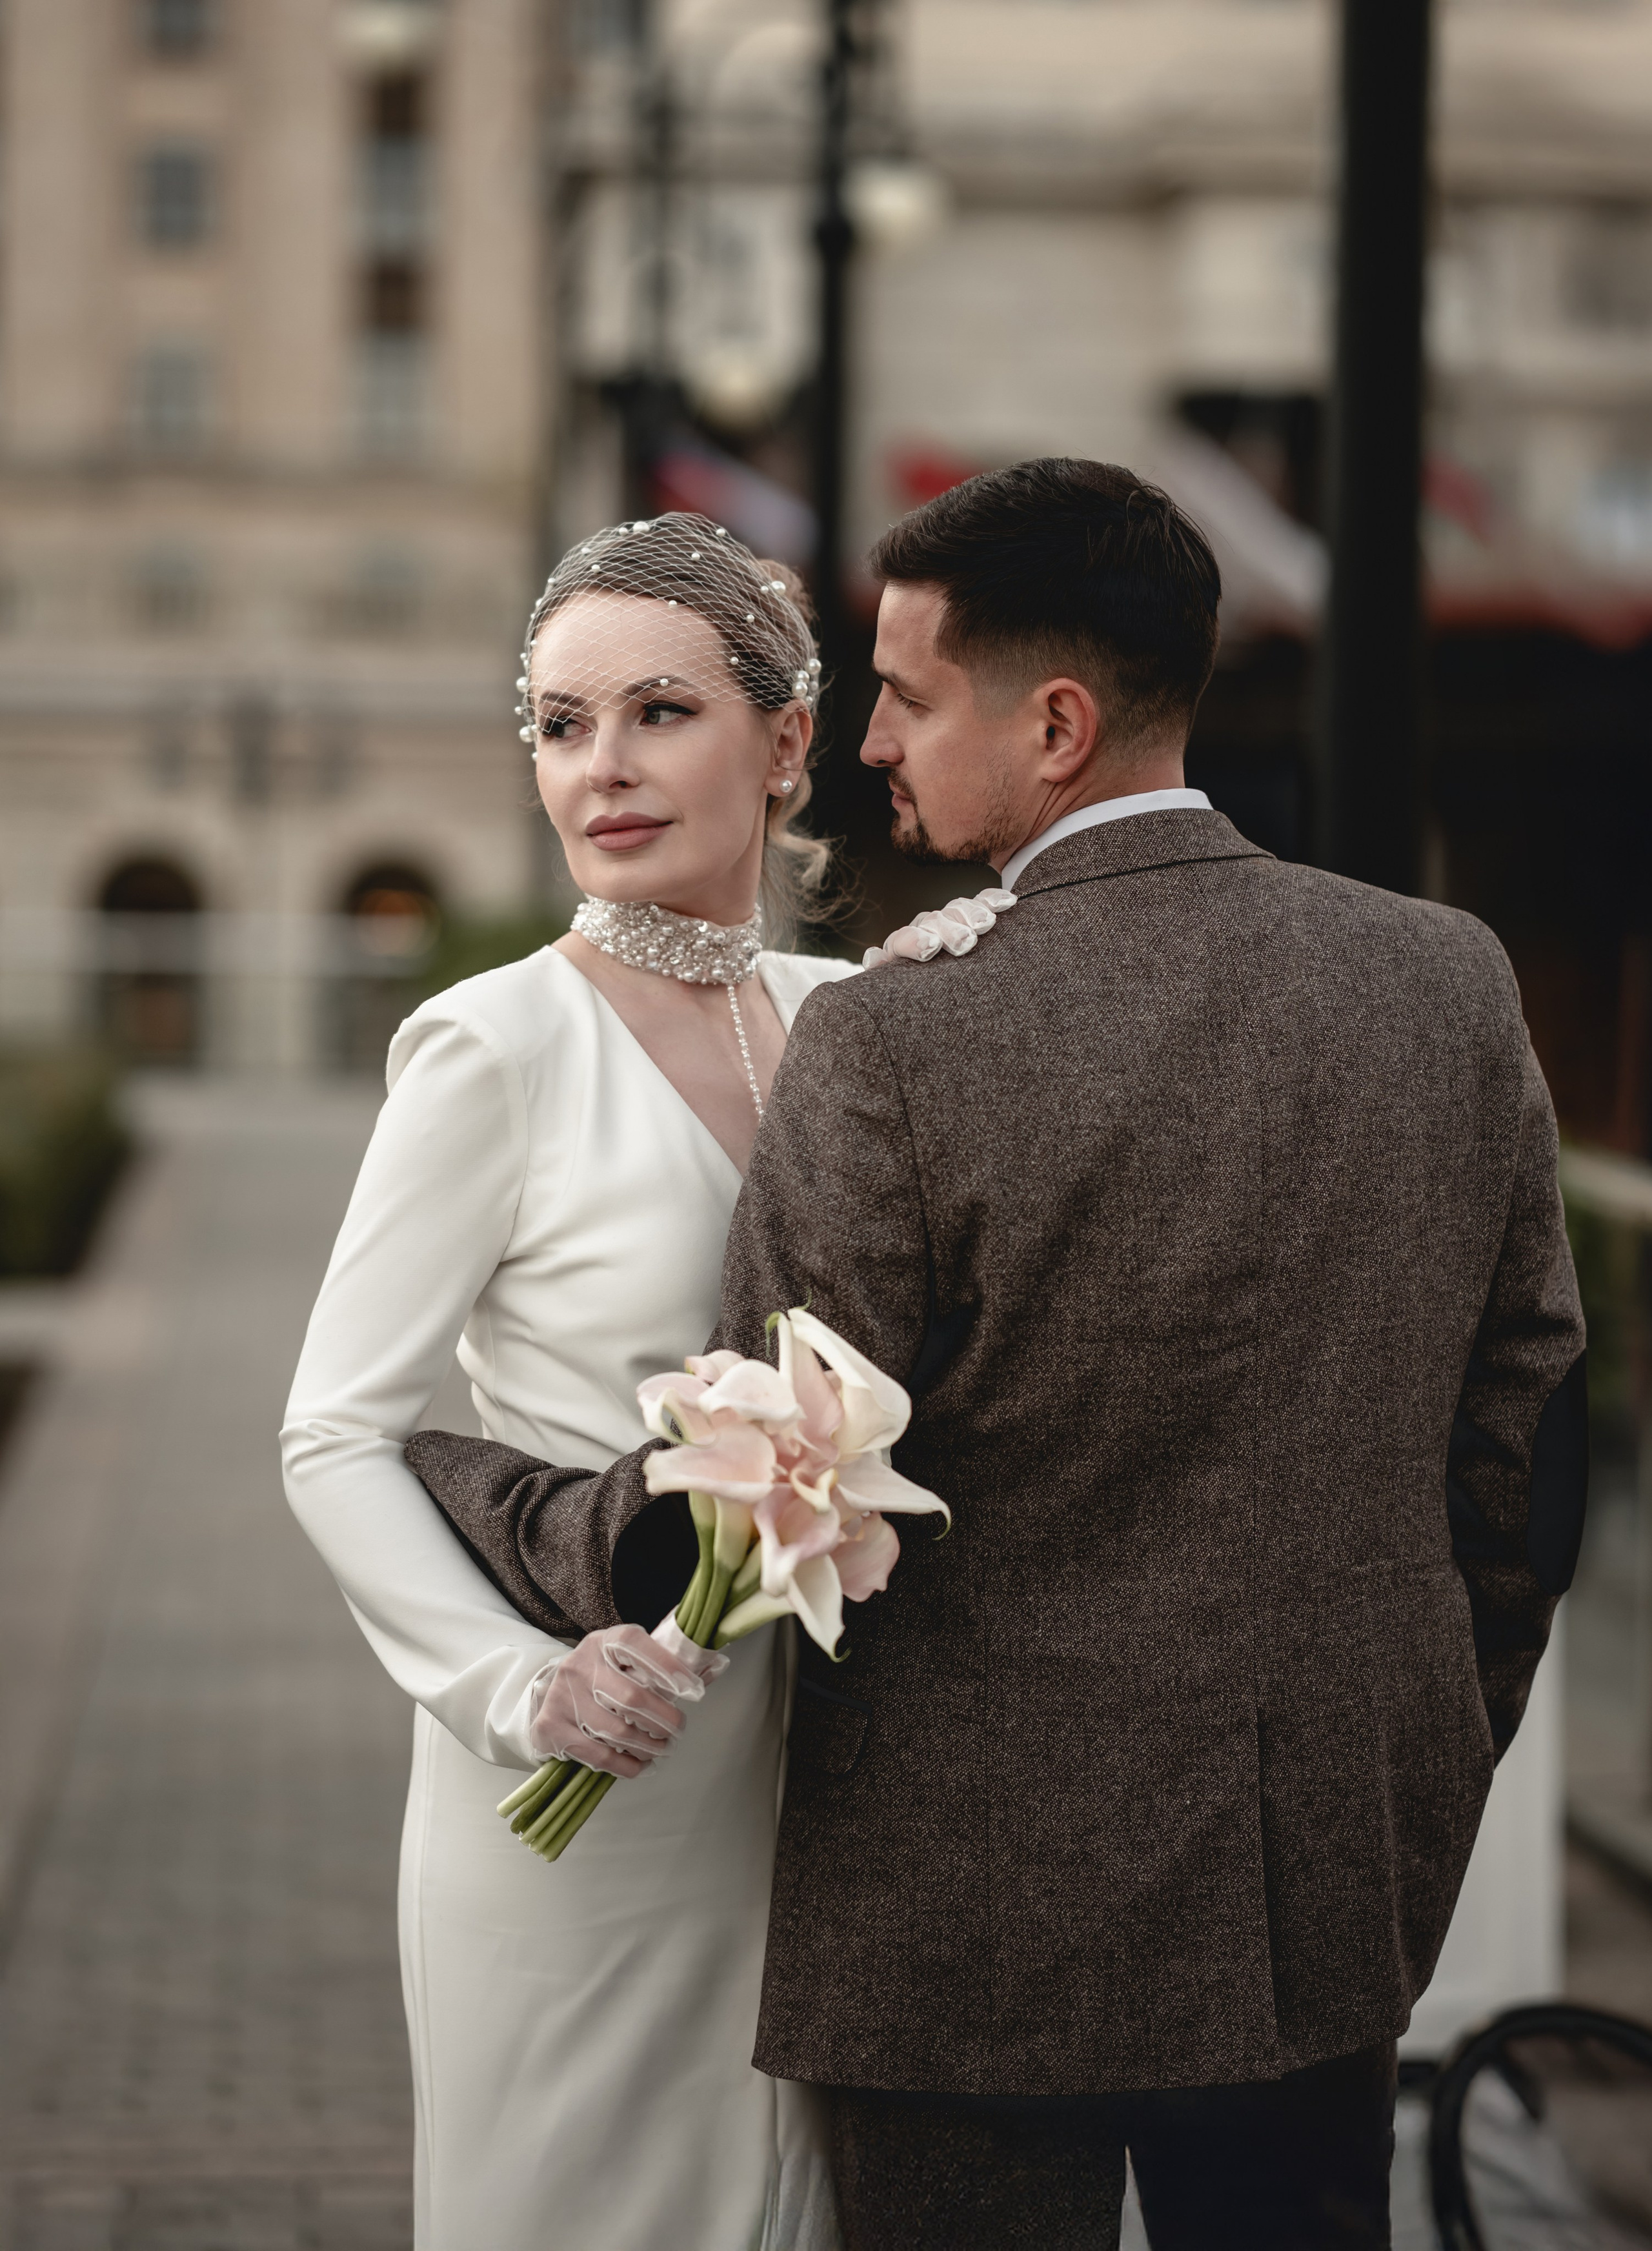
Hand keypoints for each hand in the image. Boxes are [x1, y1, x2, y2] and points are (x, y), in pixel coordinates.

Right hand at [528, 1622, 722, 1779]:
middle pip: (631, 1697)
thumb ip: (670, 1664)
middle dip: (665, 1720)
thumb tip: (717, 1666)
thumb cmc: (604, 1677)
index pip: (636, 1644)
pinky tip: (642, 1765)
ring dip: (648, 1747)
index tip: (695, 1691)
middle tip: (679, 1729)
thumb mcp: (629, 1661)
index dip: (668, 1666)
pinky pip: (599, 1756)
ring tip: (662, 1748)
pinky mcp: (551, 1728)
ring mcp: (562, 1697)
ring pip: (617, 1732)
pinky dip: (627, 1766)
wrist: (549, 1696)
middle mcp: (580, 1665)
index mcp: (603, 1641)